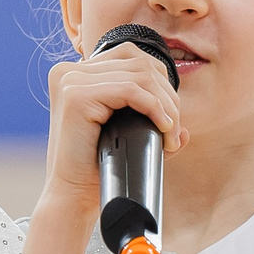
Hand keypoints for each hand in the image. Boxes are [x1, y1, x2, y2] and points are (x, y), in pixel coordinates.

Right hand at [40, 44, 183, 208]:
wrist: (72, 197)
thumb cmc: (96, 170)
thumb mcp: (125, 138)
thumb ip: (151, 126)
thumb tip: (183, 132)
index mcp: (76, 73)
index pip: (131, 56)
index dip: (160, 82)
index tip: (168, 117)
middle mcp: (69, 71)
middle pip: (139, 63)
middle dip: (168, 96)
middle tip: (173, 131)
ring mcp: (70, 81)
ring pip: (140, 76)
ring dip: (166, 105)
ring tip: (169, 134)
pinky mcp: (76, 96)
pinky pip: (130, 90)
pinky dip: (155, 108)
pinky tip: (162, 128)